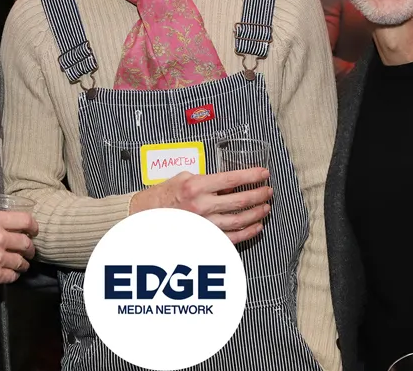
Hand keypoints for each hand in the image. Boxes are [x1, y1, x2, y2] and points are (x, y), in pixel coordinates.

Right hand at [0, 211, 38, 293]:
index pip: (24, 220)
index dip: (33, 226)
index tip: (34, 231)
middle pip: (26, 242)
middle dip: (30, 248)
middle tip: (29, 251)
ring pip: (21, 261)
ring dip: (23, 264)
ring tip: (21, 265)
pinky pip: (12, 276)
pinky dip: (13, 275)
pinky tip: (9, 274)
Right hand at [129, 169, 272, 244]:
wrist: (144, 215)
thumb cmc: (162, 195)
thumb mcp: (183, 178)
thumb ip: (206, 179)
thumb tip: (227, 182)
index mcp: (196, 186)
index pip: (232, 179)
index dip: (252, 175)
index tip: (263, 173)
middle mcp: (201, 206)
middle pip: (240, 200)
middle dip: (259, 195)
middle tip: (268, 191)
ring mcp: (203, 224)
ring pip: (239, 220)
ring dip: (256, 214)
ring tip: (265, 207)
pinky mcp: (203, 237)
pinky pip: (231, 238)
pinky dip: (247, 233)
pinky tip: (256, 227)